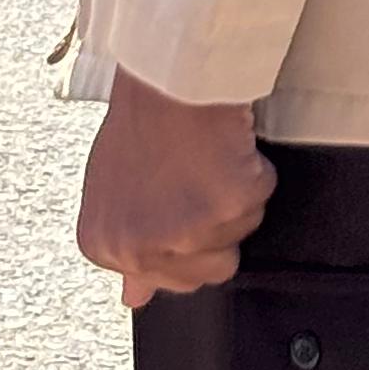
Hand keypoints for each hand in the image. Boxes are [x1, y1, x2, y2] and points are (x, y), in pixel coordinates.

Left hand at [76, 70, 274, 307]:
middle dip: (215, 221)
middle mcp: (141, 248)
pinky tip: (226, 142)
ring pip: (243, 229)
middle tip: (195, 174)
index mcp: (105, 247)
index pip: (170, 282)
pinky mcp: (228, 204)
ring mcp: (185, 231)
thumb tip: (135, 298)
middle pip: (212, 268)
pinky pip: (263, 193)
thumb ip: (126, 246)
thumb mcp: (113, 188)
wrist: (169, 71)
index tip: (180, 197)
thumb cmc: (143, 117)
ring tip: (208, 152)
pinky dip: (255, 165)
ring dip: (236, 190)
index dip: (188, 235)